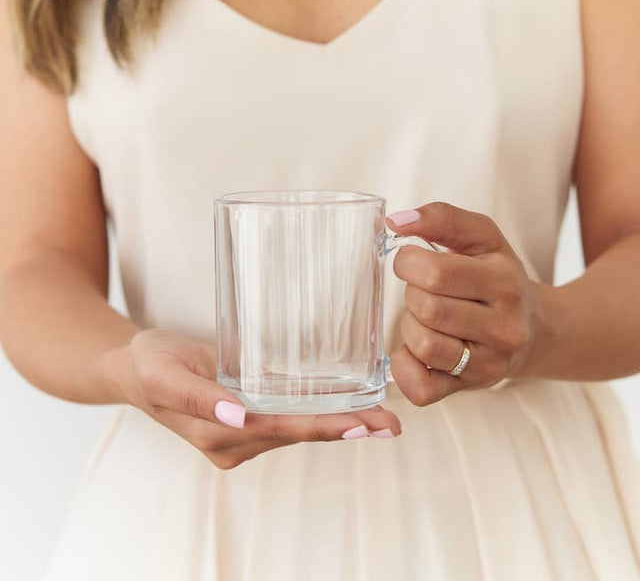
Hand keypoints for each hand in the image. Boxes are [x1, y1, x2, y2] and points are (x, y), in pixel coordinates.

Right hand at [120, 329, 401, 469]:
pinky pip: (287, 421)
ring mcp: (240, 435)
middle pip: (297, 434)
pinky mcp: (244, 422)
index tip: (360, 426)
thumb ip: (200, 397)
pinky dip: (318, 417)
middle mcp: (234, 442)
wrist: (131, 369)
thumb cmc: (149, 365)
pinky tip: (346, 411)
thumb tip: (239, 417)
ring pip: (296, 430)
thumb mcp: (166, 375)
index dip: (322, 427)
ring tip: (380, 418)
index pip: (281, 430)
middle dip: (344, 429)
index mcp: (217, 433)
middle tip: (390, 424)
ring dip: (338, 425)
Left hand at [386, 202, 539, 405]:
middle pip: (427, 309)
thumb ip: (441, 218)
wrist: (535, 330)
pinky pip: (421, 389)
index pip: (436, 273)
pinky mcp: (470, 388)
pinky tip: (415, 350)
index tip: (412, 261)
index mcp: (504, 282)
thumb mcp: (482, 237)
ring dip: (410, 327)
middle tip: (424, 291)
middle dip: (412, 294)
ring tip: (425, 318)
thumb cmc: (498, 277)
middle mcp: (504, 327)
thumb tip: (395, 221)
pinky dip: (405, 367)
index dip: (408, 263)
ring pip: (423, 346)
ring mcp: (489, 364)